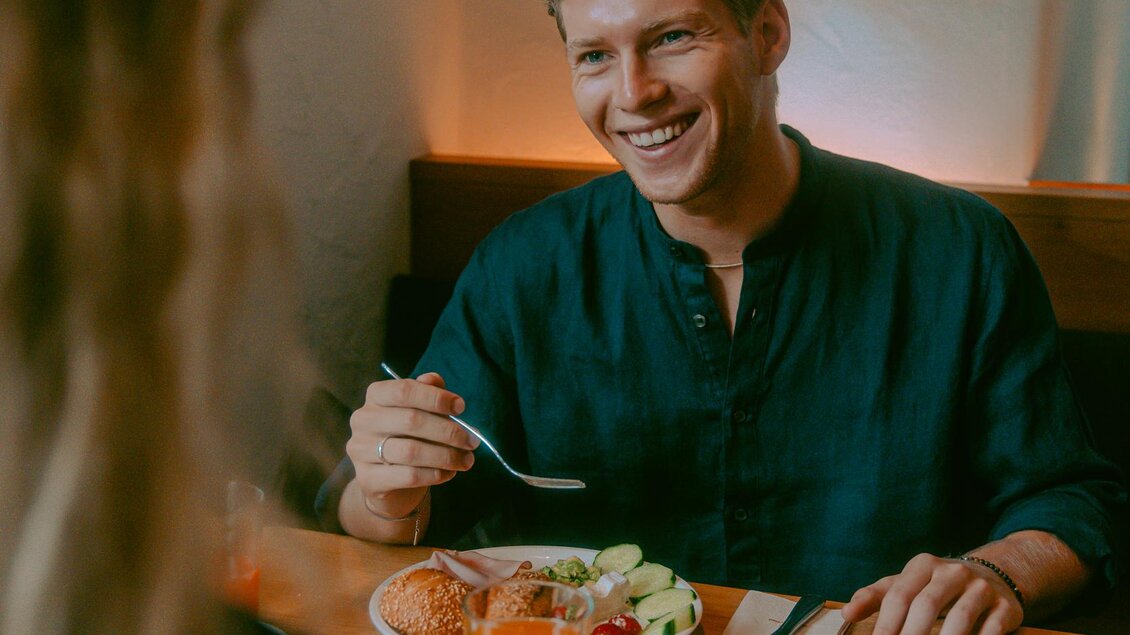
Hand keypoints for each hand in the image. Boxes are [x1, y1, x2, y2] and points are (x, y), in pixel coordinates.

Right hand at [346, 372, 478, 519]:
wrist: (388, 480)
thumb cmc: (409, 436)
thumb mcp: (420, 410)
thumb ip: (428, 392)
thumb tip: (434, 380)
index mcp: (376, 395)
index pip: (404, 390)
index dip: (435, 398)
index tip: (461, 407)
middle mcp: (363, 420)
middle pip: (411, 421)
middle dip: (449, 431)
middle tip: (472, 441)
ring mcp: (360, 450)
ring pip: (411, 451)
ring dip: (446, 456)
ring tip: (466, 460)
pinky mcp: (367, 479)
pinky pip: (409, 476)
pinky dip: (435, 474)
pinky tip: (449, 473)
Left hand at [841, 553, 1022, 634]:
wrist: (993, 575)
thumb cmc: (936, 585)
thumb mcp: (906, 584)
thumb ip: (875, 597)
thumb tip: (845, 613)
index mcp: (923, 565)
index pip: (898, 595)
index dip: (886, 624)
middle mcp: (952, 572)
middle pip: (927, 606)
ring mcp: (981, 588)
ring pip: (959, 620)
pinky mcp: (1005, 607)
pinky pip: (989, 631)